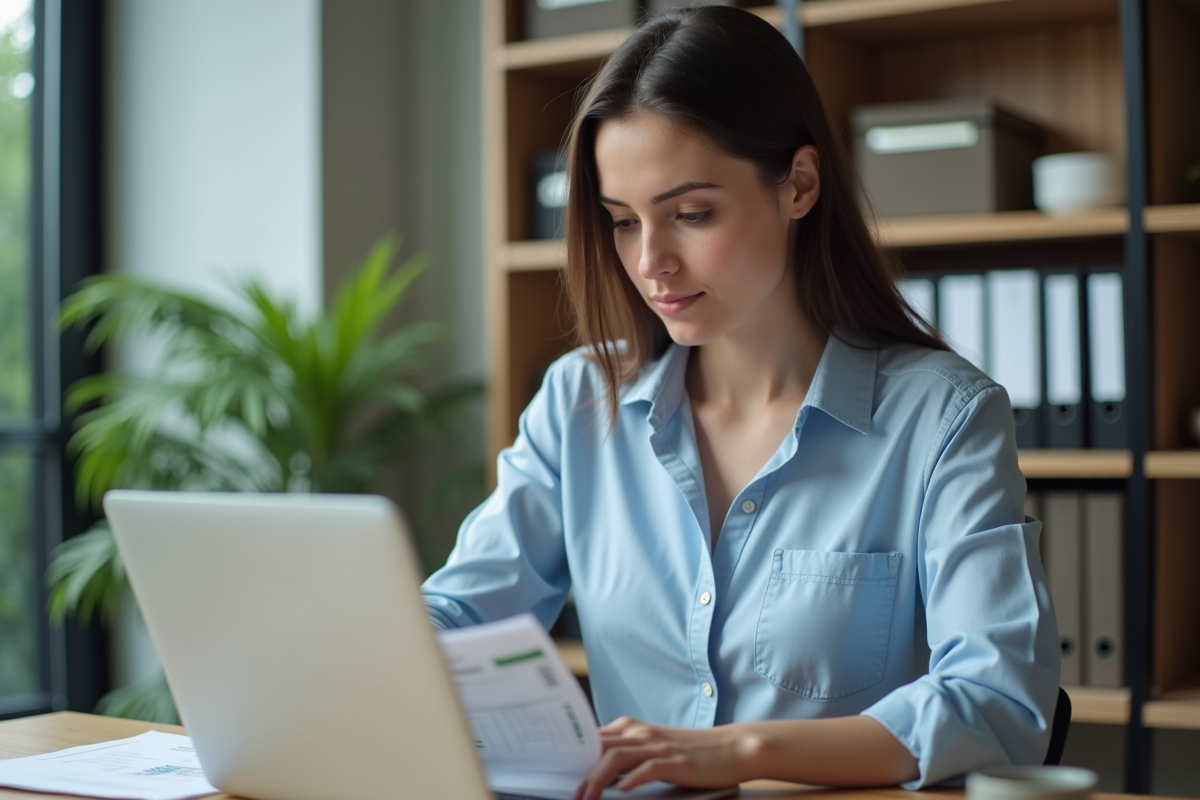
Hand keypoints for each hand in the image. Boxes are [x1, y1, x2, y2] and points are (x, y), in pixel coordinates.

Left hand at [573, 717, 749, 799]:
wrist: (730, 749)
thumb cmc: (689, 752)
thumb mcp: (652, 749)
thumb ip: (624, 755)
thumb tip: (594, 772)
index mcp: (631, 729)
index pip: (591, 738)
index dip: (570, 753)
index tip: (553, 770)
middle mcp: (640, 733)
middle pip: (598, 746)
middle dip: (576, 769)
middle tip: (564, 792)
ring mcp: (658, 746)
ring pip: (616, 756)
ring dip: (597, 778)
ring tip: (585, 798)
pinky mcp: (675, 760)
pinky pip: (649, 767)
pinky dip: (634, 778)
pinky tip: (625, 789)